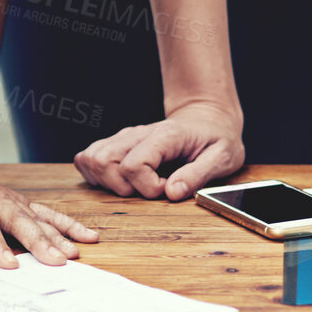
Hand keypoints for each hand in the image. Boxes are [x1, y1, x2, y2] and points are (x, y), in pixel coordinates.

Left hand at [0, 158, 98, 268]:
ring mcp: (11, 200)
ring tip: (73, 255)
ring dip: (58, 235)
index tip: (8, 263)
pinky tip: (88, 237)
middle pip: (17, 220)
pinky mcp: (23, 204)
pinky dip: (69, 224)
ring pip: (37, 217)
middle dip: (38, 241)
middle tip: (55, 262)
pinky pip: (49, 213)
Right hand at [74, 102, 244, 199]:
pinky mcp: (116, 144)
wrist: (207, 118)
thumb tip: (171, 193)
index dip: (147, 187)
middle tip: (146, 189)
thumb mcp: (223, 157)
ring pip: (90, 158)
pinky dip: (96, 175)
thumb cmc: (216, 138)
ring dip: (106, 181)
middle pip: (103, 161)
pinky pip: (88, 158)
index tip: (168, 188)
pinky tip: (121, 181)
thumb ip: (198, 175)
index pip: (134, 164)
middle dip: (120, 187)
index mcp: (164, 136)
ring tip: (134, 186)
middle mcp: (137, 134)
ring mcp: (124, 138)